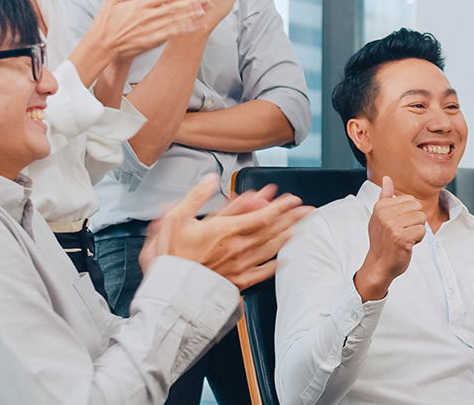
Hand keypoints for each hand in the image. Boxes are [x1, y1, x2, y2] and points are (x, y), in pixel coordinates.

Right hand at [90, 0, 210, 59]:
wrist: (101, 45)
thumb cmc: (106, 22)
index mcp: (140, 5)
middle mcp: (148, 16)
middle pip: (176, 6)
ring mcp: (151, 29)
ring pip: (176, 20)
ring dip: (193, 13)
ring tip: (207, 7)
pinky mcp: (152, 41)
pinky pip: (172, 34)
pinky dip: (185, 29)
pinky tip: (197, 25)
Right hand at [139, 174, 311, 288]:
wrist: (168, 293)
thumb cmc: (169, 258)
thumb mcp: (174, 218)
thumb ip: (196, 197)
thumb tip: (211, 179)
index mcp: (224, 230)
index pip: (261, 215)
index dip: (279, 205)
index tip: (291, 199)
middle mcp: (237, 247)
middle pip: (271, 229)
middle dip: (291, 217)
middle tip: (306, 210)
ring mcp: (238, 266)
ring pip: (270, 248)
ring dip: (287, 236)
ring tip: (300, 228)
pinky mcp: (236, 282)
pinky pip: (262, 273)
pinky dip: (275, 265)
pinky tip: (284, 260)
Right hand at [353, 176, 425, 301]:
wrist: (379, 265)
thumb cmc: (382, 241)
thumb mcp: (379, 216)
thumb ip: (385, 197)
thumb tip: (387, 179)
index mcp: (381, 206)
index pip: (410, 200)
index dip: (409, 214)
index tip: (398, 224)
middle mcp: (385, 214)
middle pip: (418, 208)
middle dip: (415, 221)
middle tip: (403, 232)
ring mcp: (392, 225)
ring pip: (422, 219)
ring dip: (417, 230)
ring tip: (405, 238)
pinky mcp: (401, 237)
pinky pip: (422, 231)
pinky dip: (418, 239)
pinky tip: (407, 244)